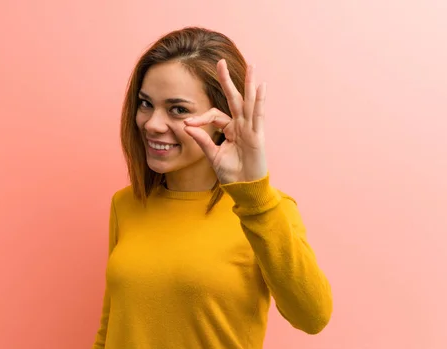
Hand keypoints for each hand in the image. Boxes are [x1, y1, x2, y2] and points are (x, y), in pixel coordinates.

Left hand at [184, 59, 267, 184]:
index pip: (214, 115)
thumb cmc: (231, 173)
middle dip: (227, 80)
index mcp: (230, 129)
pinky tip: (261, 86)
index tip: (186, 123)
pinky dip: (260, 101)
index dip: (200, 117)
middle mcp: (241, 125)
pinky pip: (259, 115)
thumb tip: (186, 126)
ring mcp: (250, 129)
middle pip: (234, 98)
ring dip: (249, 84)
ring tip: (251, 66)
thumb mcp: (213, 155)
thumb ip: (202, 140)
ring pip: (249, 102)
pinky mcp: (258, 136)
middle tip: (220, 62)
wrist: (244, 187)